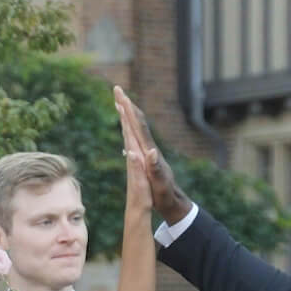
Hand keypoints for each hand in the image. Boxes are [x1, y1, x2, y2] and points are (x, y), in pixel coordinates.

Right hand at [114, 91, 189, 224]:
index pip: (138, 126)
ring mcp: (148, 152)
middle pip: (137, 121)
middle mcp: (148, 147)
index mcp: (149, 151)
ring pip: (136, 128)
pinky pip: (136, 138)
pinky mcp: (146, 158)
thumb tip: (150, 151)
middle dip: (127, 105)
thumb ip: (155, 168)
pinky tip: (126, 128)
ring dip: (128, 114)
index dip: (129, 111)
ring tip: (120, 103)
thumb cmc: (165, 194)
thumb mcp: (160, 183)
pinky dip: (129, 129)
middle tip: (117, 89)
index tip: (120, 95)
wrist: (173, 201)